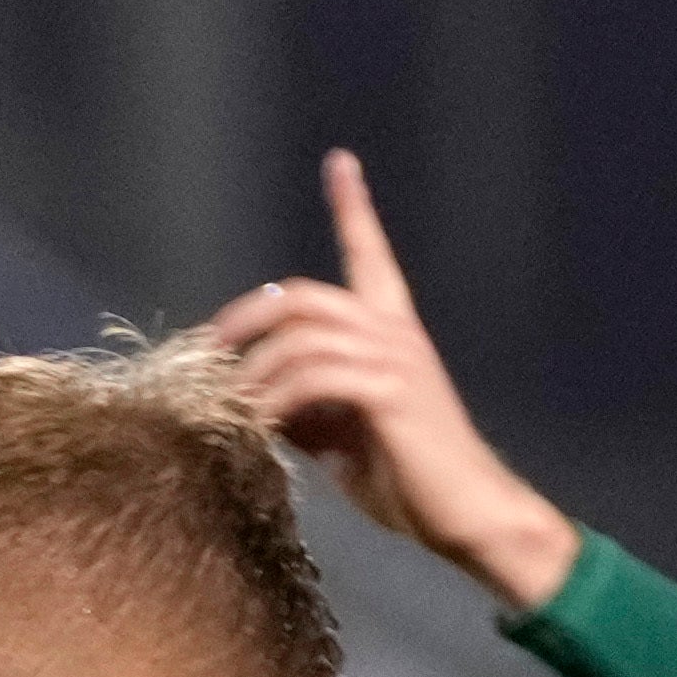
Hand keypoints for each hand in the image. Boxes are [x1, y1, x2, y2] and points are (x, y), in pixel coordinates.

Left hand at [209, 153, 582, 615]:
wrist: (467, 515)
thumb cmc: (408, 479)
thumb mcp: (341, 435)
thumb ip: (304, 404)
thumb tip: (250, 397)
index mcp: (391, 332)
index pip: (370, 254)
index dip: (354, 206)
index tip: (340, 162)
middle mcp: (394, 333)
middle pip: (304, 297)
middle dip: (248, 318)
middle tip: (209, 352)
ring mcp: (395, 358)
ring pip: (300, 339)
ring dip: (252, 376)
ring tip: (226, 410)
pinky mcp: (390, 392)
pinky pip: (313, 378)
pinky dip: (273, 400)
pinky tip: (255, 425)